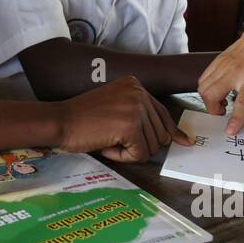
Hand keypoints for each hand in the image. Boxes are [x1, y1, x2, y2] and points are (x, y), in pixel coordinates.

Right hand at [56, 75, 189, 162]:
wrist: (60, 121)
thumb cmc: (82, 119)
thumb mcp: (116, 109)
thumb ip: (141, 117)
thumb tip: (177, 139)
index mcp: (135, 85)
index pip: (163, 114)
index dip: (171, 132)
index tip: (183, 141)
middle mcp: (139, 92)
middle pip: (160, 133)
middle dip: (140, 145)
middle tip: (113, 140)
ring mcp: (136, 108)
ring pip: (151, 146)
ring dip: (129, 151)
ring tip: (106, 140)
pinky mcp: (131, 125)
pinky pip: (140, 154)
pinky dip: (123, 157)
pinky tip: (106, 146)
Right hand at [198, 22, 243, 135]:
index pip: (242, 103)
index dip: (235, 119)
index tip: (229, 131)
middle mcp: (234, 72)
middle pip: (211, 94)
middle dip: (213, 109)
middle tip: (223, 112)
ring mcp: (222, 65)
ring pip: (203, 87)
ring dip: (208, 100)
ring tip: (221, 101)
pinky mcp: (216, 61)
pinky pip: (202, 78)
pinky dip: (205, 89)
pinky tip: (218, 90)